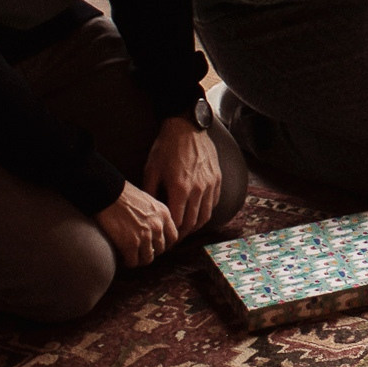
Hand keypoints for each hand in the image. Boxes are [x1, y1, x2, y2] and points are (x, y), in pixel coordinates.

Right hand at [96, 181, 177, 267]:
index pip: (173, 237)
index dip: (163, 243)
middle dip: (150, 251)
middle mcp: (157, 226)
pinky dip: (128, 262)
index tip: (154, 244)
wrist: (107, 193)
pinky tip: (121, 256)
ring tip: (130, 255)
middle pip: (160, 249)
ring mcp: (145, 236)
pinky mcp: (130, 244)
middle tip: (140, 250)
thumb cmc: (123, 194)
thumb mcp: (147, 201)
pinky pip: (133, 262)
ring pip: (147, 259)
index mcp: (164, 214)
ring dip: (139, 258)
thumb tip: (153, 229)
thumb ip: (154, 215)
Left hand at [143, 115, 221, 234]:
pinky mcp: (217, 178)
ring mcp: (210, 184)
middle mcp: (198, 189)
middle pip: (192, 222)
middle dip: (183, 234)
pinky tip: (198, 212)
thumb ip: (150, 194)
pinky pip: (214, 202)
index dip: (171, 234)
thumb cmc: (166, 148)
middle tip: (175, 239)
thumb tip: (150, 212)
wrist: (186, 126)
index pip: (177, 222)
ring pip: (206, 215)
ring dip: (196, 225)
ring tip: (186, 228)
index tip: (165, 239)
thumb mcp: (151, 170)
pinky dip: (206, 211)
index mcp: (180, 189)